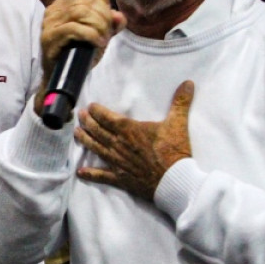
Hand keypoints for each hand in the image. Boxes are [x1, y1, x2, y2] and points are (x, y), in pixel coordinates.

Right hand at [35, 0, 125, 113]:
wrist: (60, 77)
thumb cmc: (78, 53)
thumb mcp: (98, 35)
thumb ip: (110, 24)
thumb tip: (119, 16)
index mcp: (65, 3)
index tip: (109, 15)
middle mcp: (55, 9)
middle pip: (86, 1)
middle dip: (103, 15)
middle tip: (107, 31)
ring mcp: (50, 23)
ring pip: (79, 12)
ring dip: (98, 25)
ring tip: (103, 38)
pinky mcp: (49, 38)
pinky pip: (73, 28)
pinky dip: (90, 34)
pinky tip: (97, 43)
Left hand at [75, 80, 193, 199]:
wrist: (174, 181)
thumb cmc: (174, 152)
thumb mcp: (178, 123)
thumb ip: (181, 102)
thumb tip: (188, 83)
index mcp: (129, 130)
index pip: (107, 117)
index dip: (97, 111)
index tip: (91, 106)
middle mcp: (119, 145)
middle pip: (98, 131)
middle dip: (87, 122)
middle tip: (80, 115)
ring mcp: (117, 162)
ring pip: (96, 149)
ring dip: (85, 140)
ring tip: (76, 133)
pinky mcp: (120, 178)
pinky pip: (102, 176)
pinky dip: (90, 174)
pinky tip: (80, 172)